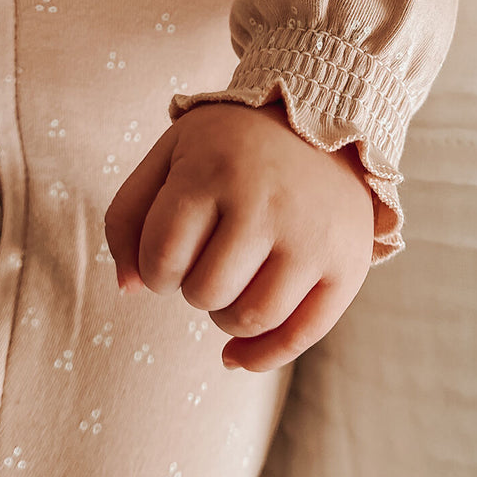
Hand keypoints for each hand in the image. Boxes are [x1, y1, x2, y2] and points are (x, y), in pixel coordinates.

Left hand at [103, 100, 374, 371]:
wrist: (323, 119)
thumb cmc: (230, 146)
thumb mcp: (170, 154)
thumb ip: (128, 216)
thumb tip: (129, 289)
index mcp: (214, 169)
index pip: (161, 258)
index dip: (154, 270)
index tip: (171, 253)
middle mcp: (267, 203)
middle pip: (205, 293)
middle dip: (194, 287)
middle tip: (210, 258)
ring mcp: (312, 237)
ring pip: (250, 319)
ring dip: (225, 316)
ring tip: (230, 285)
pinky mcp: (347, 264)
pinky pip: (300, 336)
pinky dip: (261, 356)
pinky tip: (235, 355)